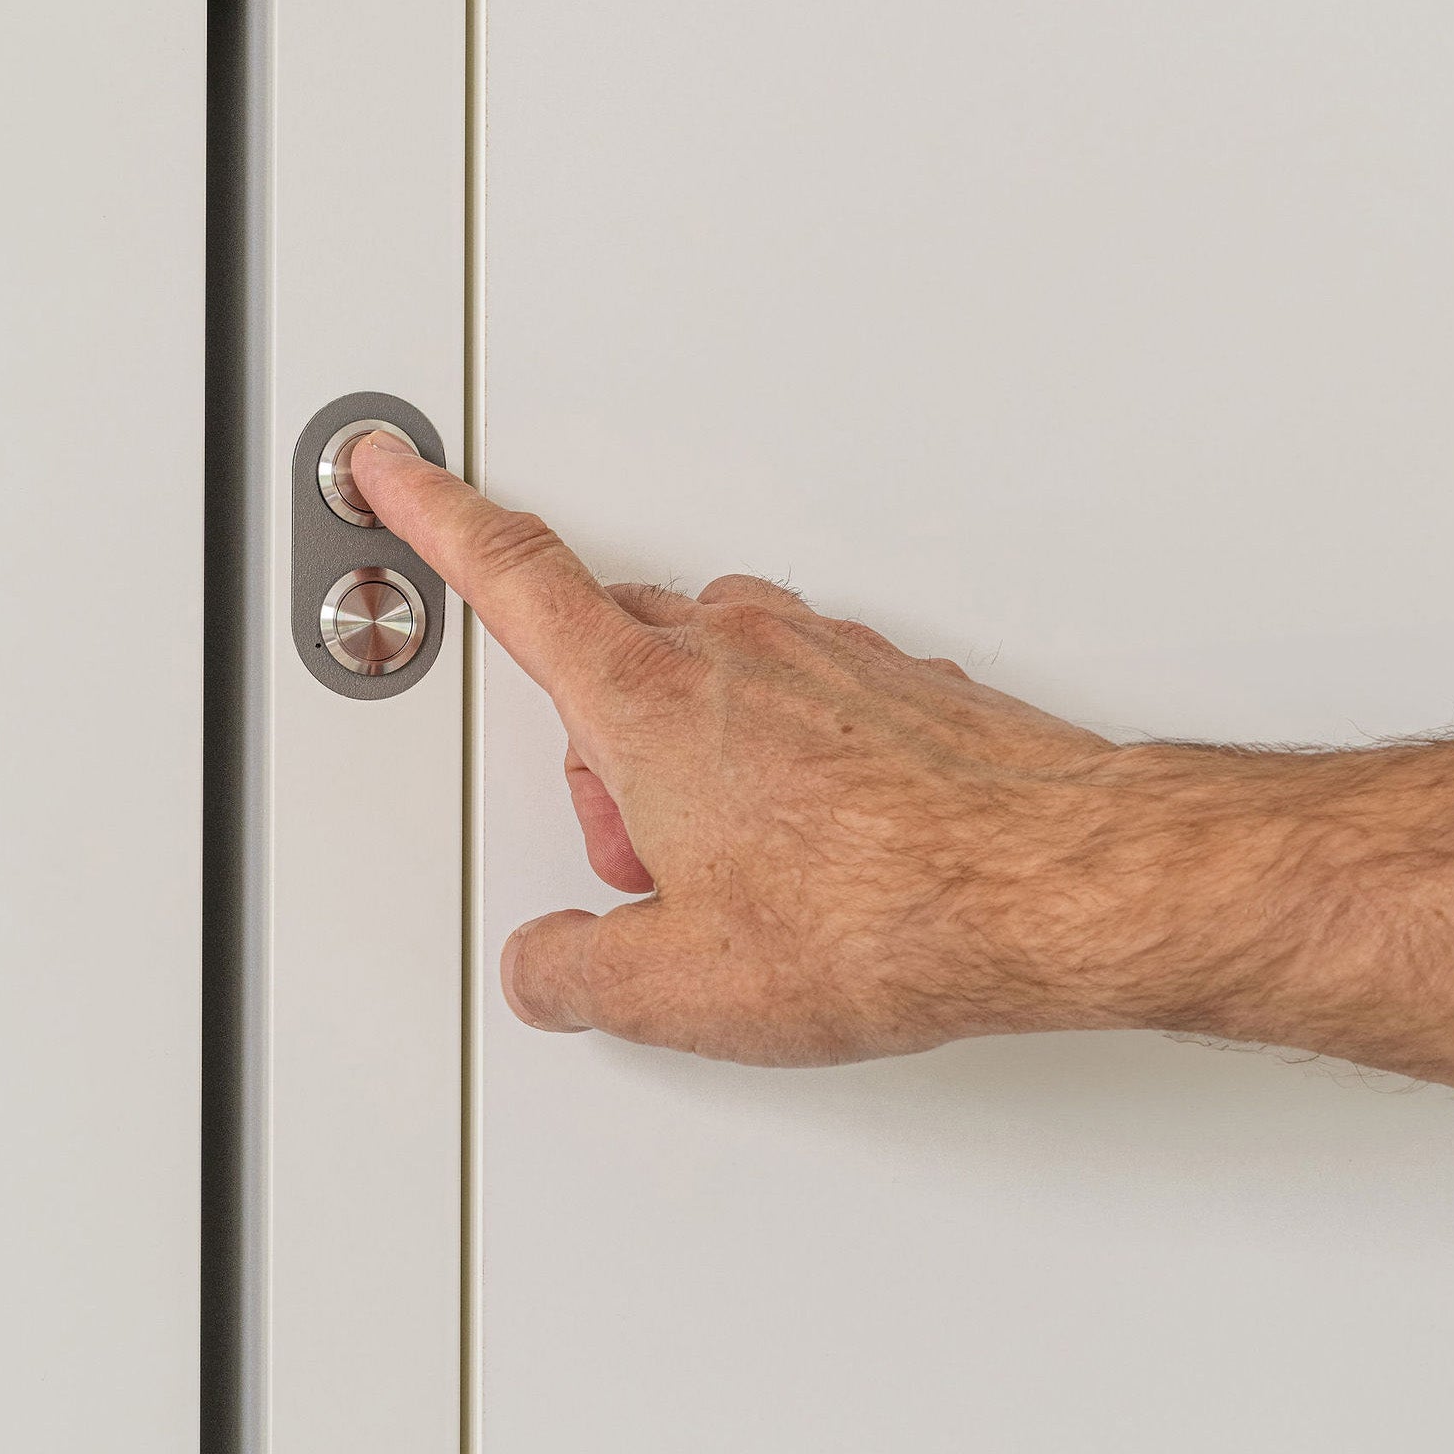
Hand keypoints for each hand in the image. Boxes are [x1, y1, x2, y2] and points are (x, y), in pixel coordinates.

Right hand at [352, 435, 1453, 1106]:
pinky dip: (784, 758)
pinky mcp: (895, 682)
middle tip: (642, 861)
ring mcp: (826, 655)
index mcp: (653, 702)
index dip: (437, 518)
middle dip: (604, 753)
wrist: (1058, 883)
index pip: (515, 580)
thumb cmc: (891, 910)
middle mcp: (738, 650)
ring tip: (747, 874)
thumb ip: (582, 970)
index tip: (395, 466)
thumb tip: (550, 964)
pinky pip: (801, 698)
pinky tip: (822, 845)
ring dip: (698, 762)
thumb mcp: (686, 987)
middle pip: (615, 653)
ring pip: (712, 675)